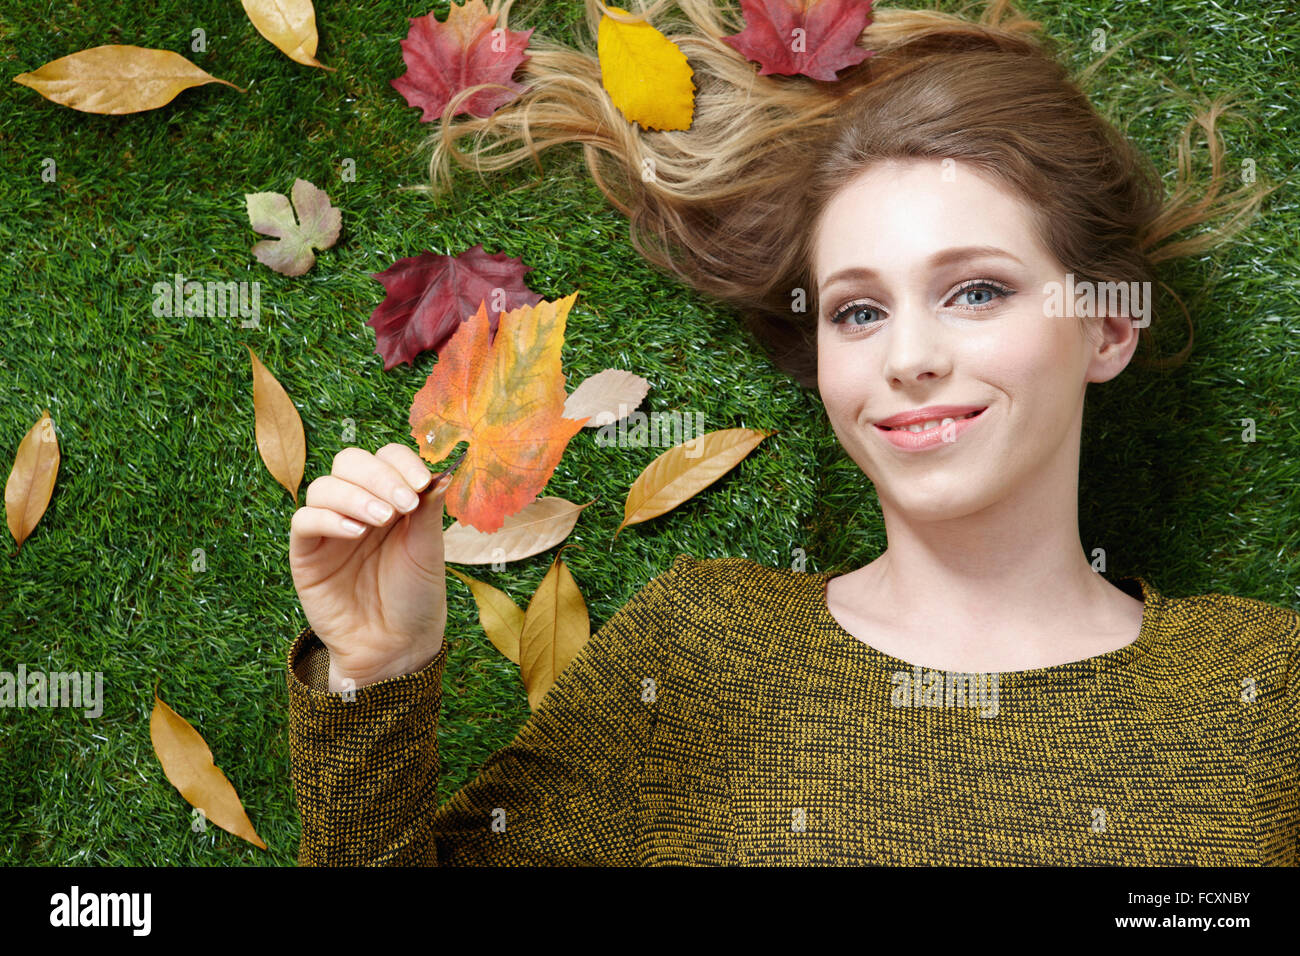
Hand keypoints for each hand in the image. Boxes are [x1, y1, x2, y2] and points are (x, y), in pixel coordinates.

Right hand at [289, 443, 451, 690]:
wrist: (397, 646)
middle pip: (349, 462)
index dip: (401, 461)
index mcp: (391, 498)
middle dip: (378, 476)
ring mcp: (329, 527)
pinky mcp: (307, 553)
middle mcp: (358, 505)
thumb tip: (443, 472)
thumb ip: (427, 510)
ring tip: (382, 519)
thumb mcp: (428, 550)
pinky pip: (304, 521)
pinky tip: (355, 532)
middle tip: (404, 503)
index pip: (386, 457)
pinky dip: (328, 518)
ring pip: (324, 487)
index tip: (423, 482)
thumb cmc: (416, 596)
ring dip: (355, 496)